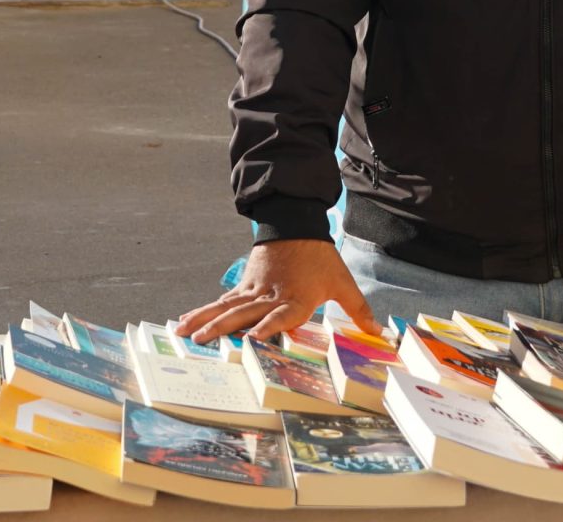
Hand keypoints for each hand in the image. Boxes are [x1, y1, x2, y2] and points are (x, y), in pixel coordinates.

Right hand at [173, 239, 374, 343]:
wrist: (297, 223)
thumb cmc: (320, 258)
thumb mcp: (343, 282)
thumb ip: (358, 310)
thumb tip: (379, 333)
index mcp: (296, 299)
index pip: (279, 317)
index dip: (265, 328)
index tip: (249, 340)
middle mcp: (271, 296)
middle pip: (242, 313)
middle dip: (220, 327)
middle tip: (200, 340)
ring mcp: (254, 289)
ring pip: (226, 306)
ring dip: (204, 319)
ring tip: (183, 331)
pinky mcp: (245, 282)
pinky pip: (224, 299)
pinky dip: (206, 309)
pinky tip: (189, 319)